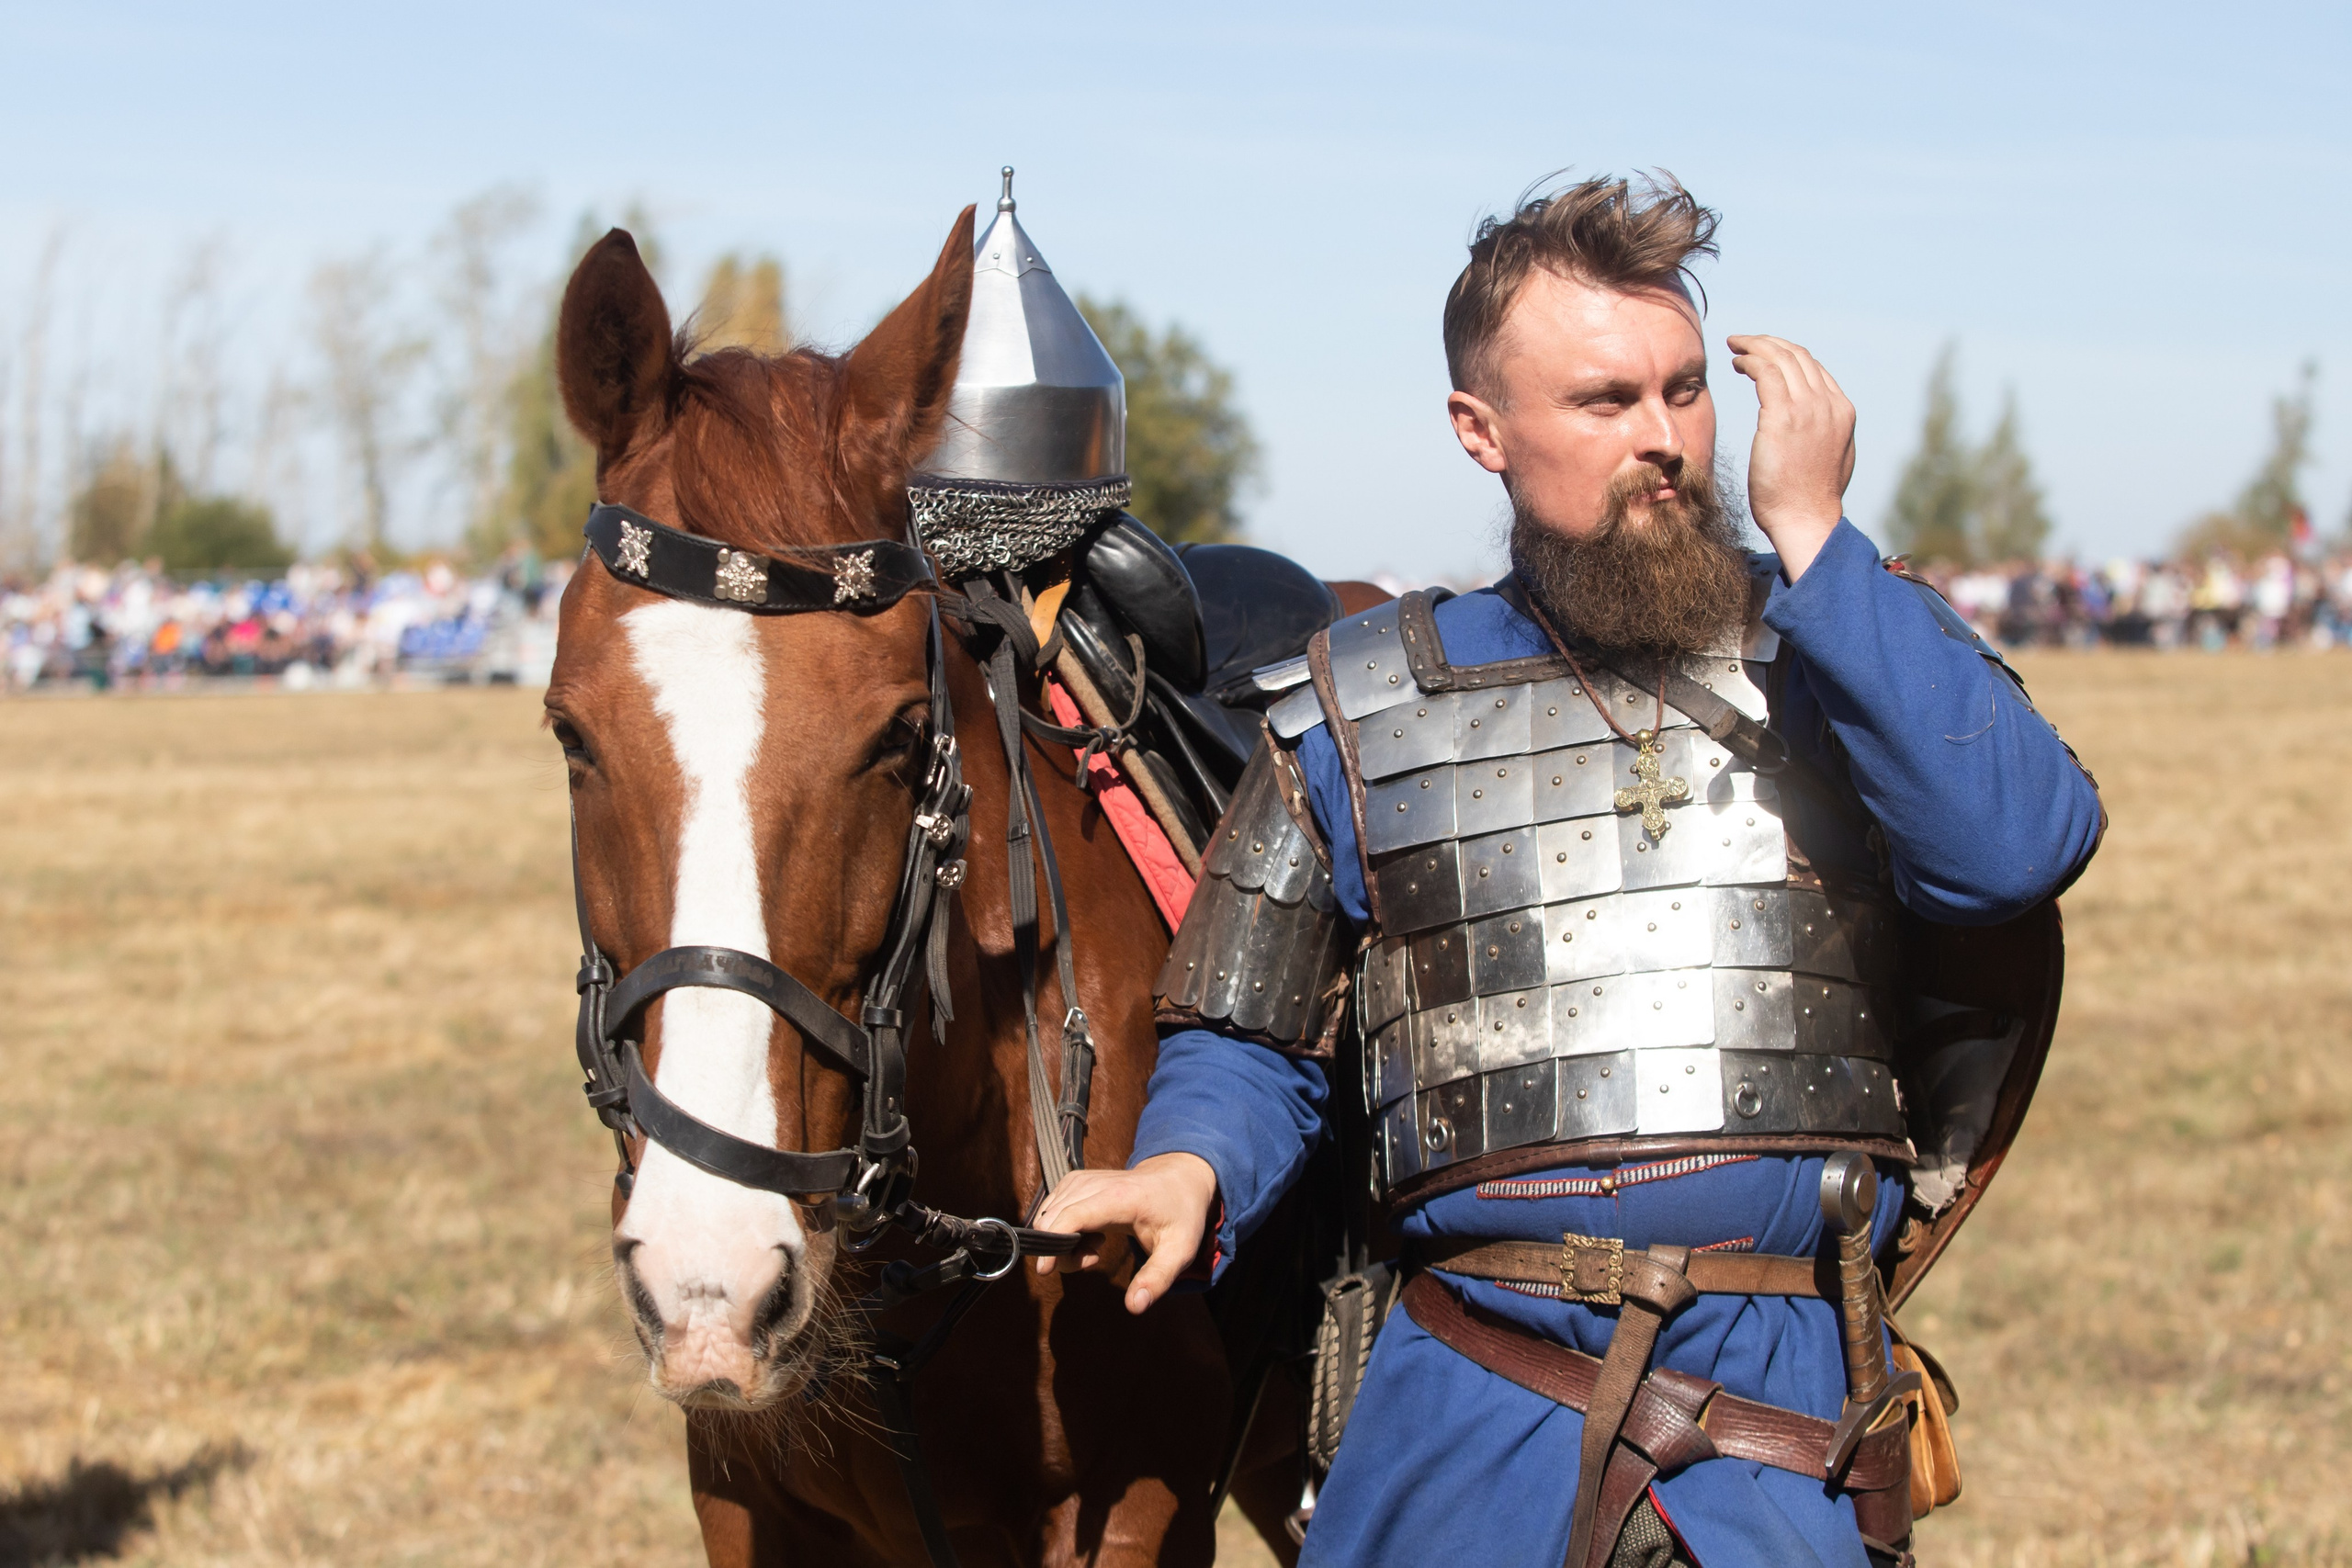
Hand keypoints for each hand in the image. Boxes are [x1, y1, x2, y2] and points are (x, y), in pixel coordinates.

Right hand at [1030, 1152, 1217, 1314]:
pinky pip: (1051, 1209)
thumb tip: (1135, 1306)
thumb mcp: (1180, 1250)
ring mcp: (1082, 1179)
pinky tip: (1089, 1234)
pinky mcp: (1075, 1181)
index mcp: (1119, 1198)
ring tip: (1096, 1247)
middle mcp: (1094, 1184)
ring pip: (1047, 1215)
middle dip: (1060, 1251)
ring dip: (1061, 1241)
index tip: (1046, 1270)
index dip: (1053, 1244)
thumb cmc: (1180, 1215)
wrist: (1178, 1180)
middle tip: (1093, 1259)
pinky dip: (1060, 1228)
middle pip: (1052, 1219)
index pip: (1071, 1217)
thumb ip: (1158, 1278)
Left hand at [1727, 334, 1855, 580]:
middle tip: (1744, 342)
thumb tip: (1812, 427)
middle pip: (1798, 356)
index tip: (1765, 355)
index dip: (1787, 356)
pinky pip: (1765, 372)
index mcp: (1842, 411)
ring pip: (1781, 357)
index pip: (1814, 369)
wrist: (1805, 520)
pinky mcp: (1783, 417)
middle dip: (1769, 343)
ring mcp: (1809, 408)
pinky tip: (1736, 363)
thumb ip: (1824, 434)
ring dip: (1756, 346)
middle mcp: (1829, 404)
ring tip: (1735, 346)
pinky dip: (1750, 360)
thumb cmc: (1808, 499)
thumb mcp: (1829, 458)